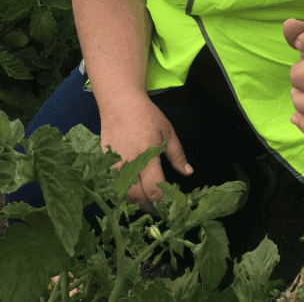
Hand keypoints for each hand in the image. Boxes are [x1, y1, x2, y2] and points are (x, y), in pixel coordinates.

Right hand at [100, 92, 193, 214]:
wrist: (120, 104)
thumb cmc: (147, 116)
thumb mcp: (168, 132)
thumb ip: (177, 155)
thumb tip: (188, 173)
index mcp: (147, 156)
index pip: (155, 188)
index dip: (163, 201)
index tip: (170, 206)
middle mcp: (129, 164)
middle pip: (138, 197)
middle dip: (150, 206)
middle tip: (160, 209)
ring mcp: (114, 166)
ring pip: (123, 196)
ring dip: (135, 203)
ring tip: (146, 203)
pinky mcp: (104, 165)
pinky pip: (110, 189)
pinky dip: (120, 197)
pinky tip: (130, 196)